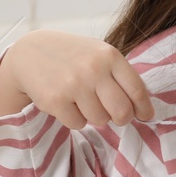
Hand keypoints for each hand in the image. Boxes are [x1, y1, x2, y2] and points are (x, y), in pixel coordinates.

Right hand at [0, 29, 154, 128]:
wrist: (30, 52)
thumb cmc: (74, 56)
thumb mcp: (100, 55)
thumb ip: (121, 77)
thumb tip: (143, 109)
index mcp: (110, 56)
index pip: (137, 91)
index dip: (144, 109)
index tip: (145, 116)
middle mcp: (93, 69)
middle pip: (122, 111)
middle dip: (122, 119)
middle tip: (116, 116)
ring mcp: (73, 85)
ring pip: (100, 120)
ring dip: (96, 116)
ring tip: (84, 101)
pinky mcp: (54, 100)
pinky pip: (78, 124)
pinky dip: (76, 119)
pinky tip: (68, 103)